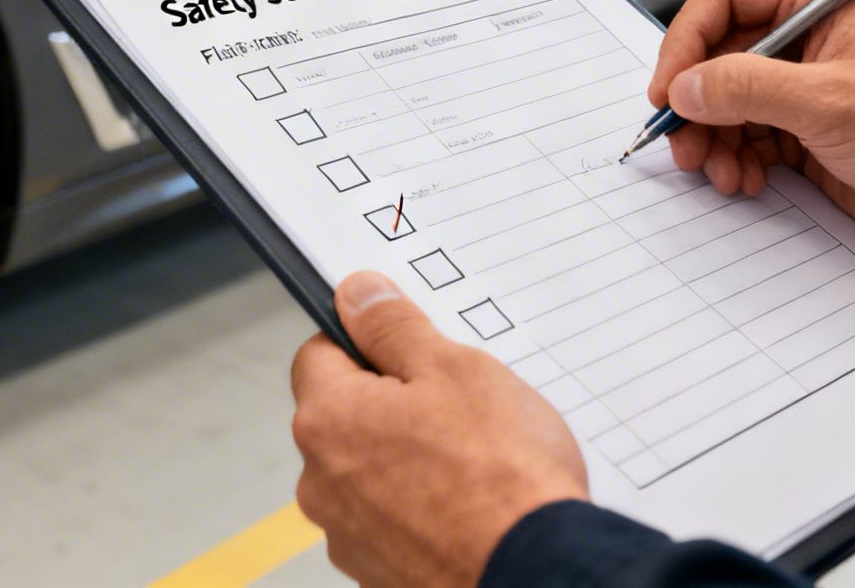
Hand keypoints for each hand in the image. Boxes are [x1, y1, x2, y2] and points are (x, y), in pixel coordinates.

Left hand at [291, 272, 586, 587]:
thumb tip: (357, 294)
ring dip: (408, 461)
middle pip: (346, 416)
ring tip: (472, 465)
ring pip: (370, 473)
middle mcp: (321, 483)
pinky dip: (421, 510)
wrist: (536, 573)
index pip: (319, 353)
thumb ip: (394, 327)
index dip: (366, 342)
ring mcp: (348, 535)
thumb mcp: (455, 369)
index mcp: (328, 419)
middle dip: (393, 405)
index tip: (407, 347)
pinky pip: (392, 522)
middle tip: (457, 408)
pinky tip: (469, 507)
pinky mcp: (379, 573)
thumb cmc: (501, 478)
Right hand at [649, 0, 854, 271]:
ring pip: (726, 102)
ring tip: (719, 171)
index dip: (686, 42)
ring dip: (712, 139)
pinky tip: (744, 180)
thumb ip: (745, 88)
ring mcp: (804, 85)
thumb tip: (684, 88)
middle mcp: (807, 36)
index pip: (725, 0)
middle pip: (717, 56)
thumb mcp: (826, 102)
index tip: (669, 90)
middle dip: (696, 104)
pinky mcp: (804, 129)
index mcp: (819, 1)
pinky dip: (734, 160)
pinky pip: (745, 137)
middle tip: (684, 143)